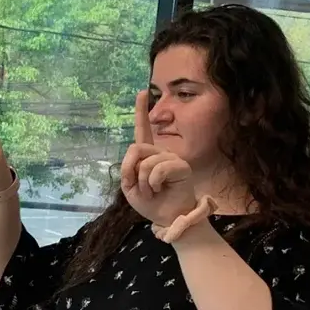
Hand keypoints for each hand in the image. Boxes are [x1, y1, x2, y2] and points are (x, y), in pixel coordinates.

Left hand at [121, 90, 196, 226]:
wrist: (167, 216)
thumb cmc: (150, 202)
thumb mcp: (129, 187)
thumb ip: (127, 169)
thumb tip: (135, 154)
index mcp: (147, 155)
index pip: (143, 130)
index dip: (141, 111)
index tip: (142, 92)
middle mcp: (160, 152)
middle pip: (135, 149)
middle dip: (130, 171)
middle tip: (139, 188)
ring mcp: (172, 158)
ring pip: (145, 162)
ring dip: (143, 183)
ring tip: (152, 191)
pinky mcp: (181, 166)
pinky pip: (158, 169)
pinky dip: (152, 183)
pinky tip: (160, 189)